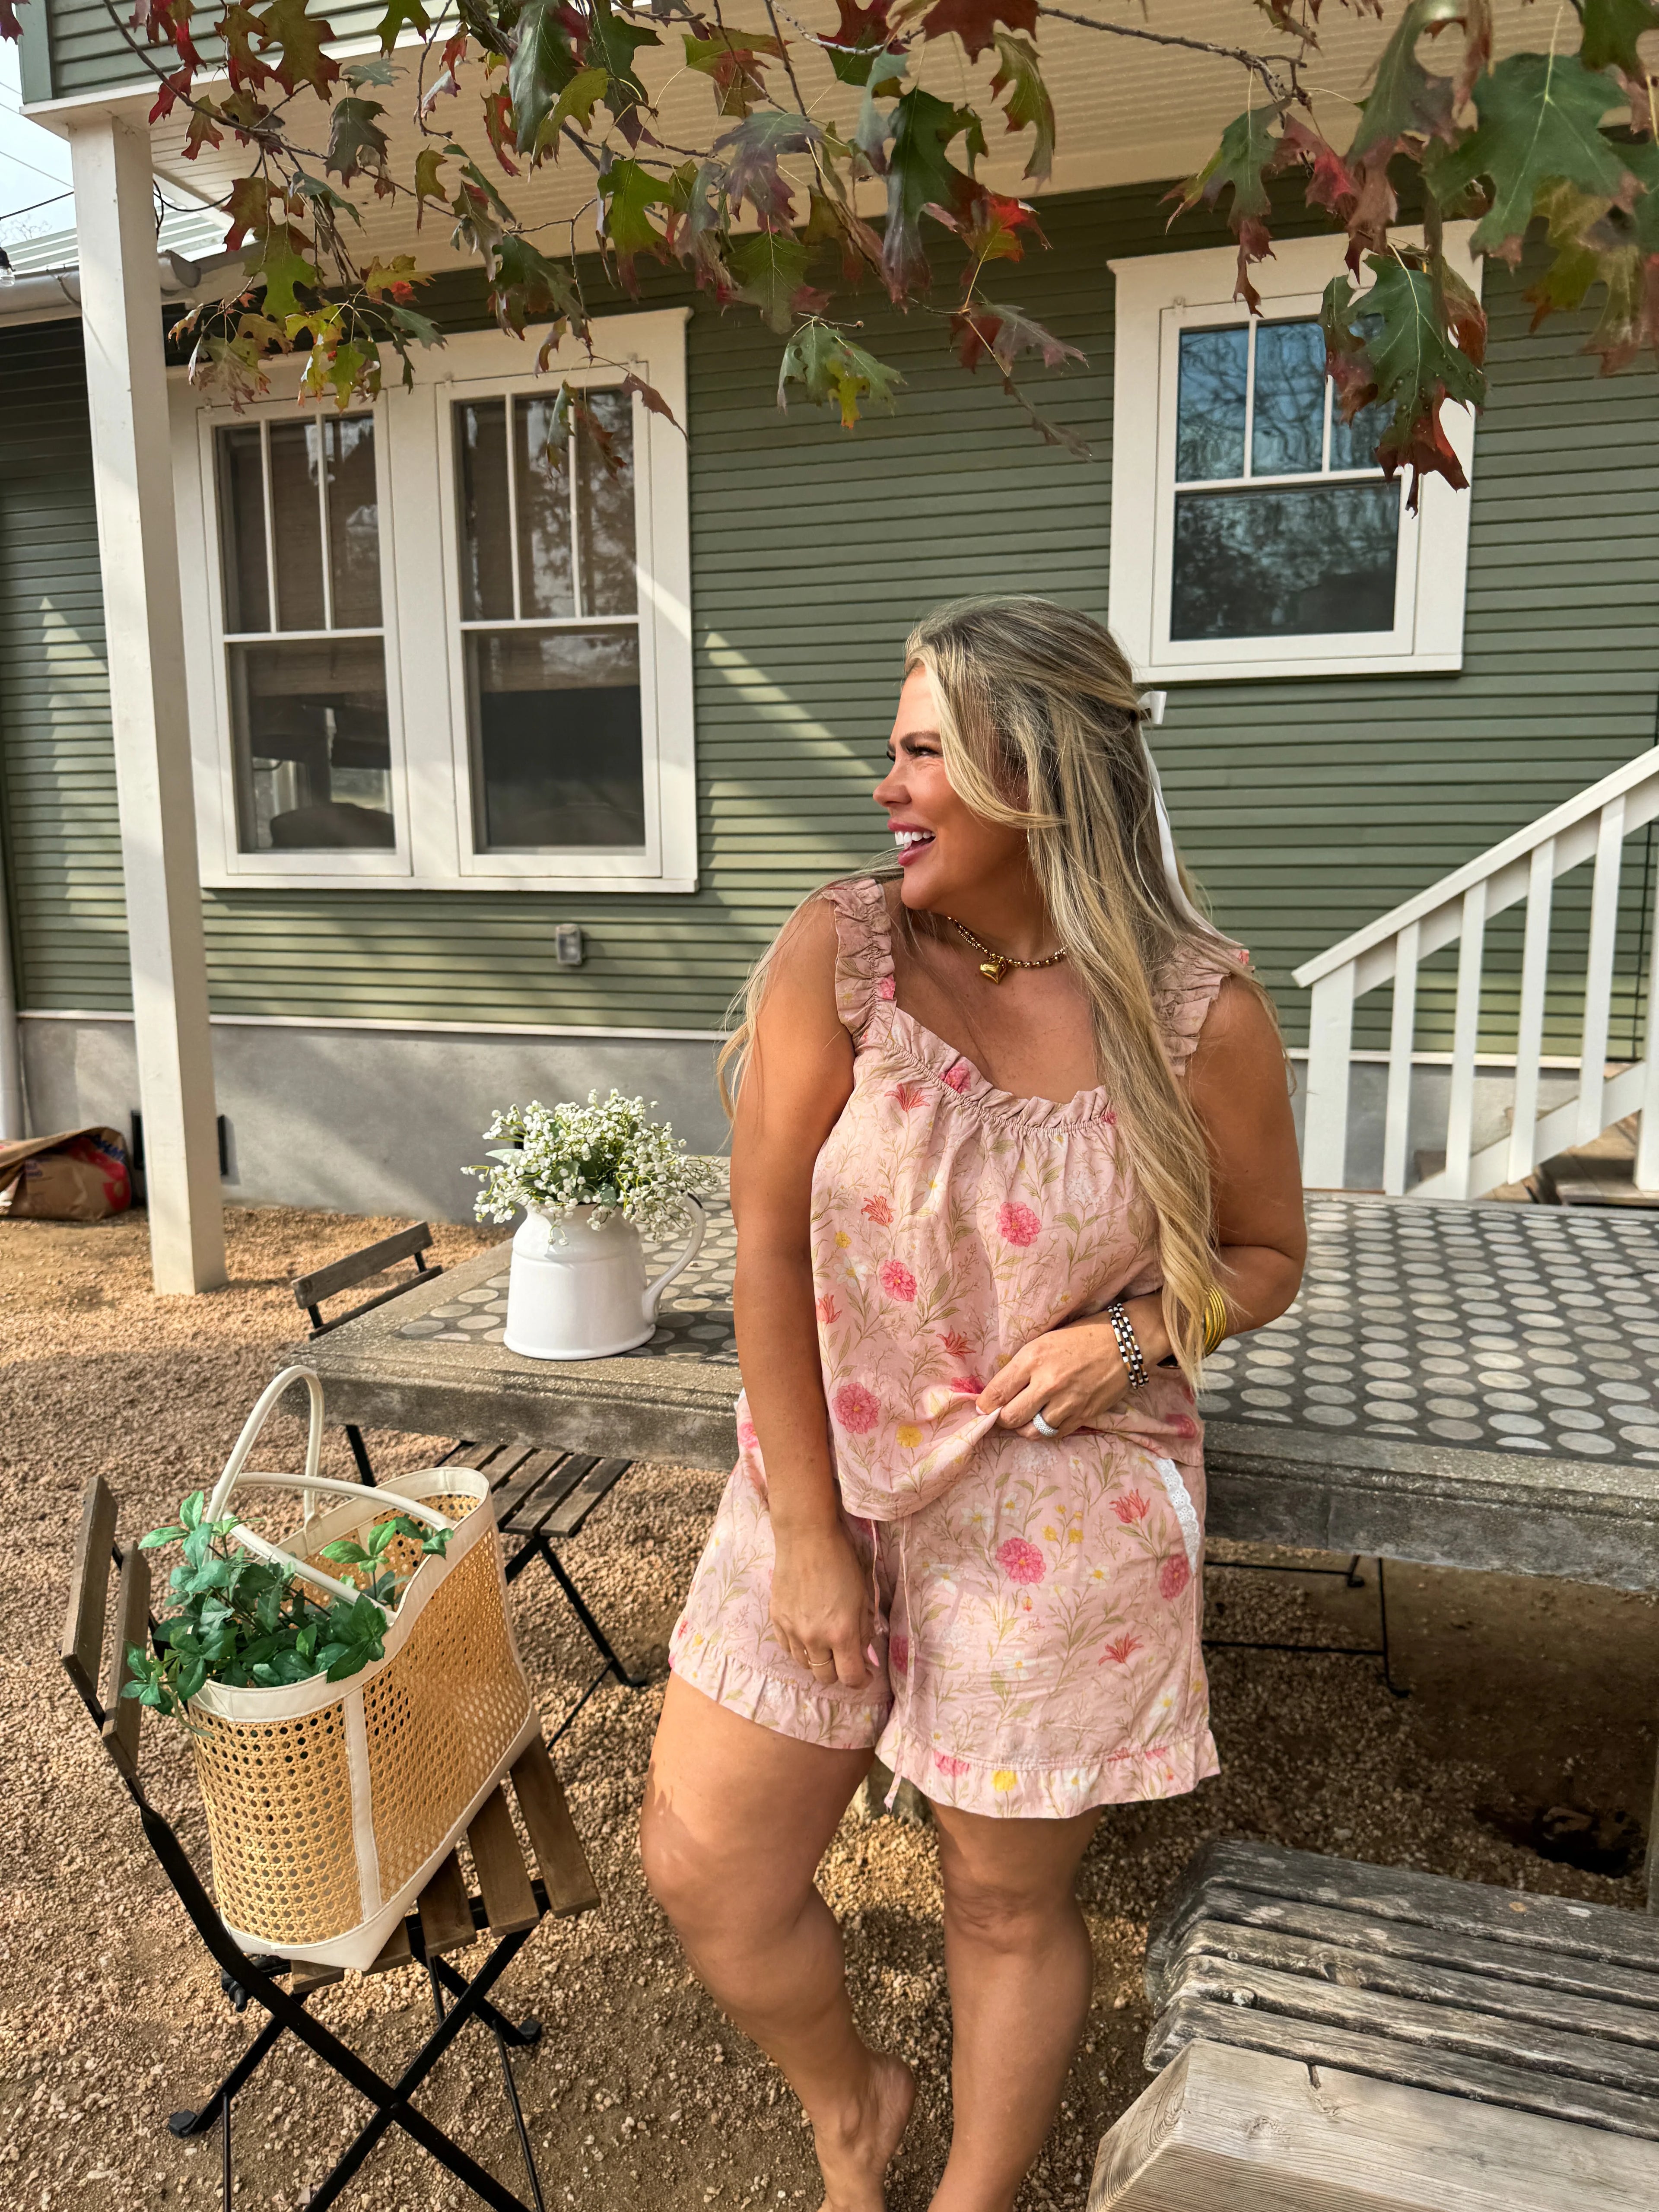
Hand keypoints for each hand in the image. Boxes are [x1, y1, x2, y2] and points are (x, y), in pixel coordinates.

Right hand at [769, 1518, 873, 1687]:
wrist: (806, 1537)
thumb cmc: (842, 1560)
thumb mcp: (863, 1596)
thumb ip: (863, 1629)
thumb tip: (862, 1652)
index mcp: (841, 1633)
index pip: (850, 1677)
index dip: (861, 1681)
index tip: (866, 1673)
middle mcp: (814, 1638)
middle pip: (825, 1677)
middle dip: (839, 1672)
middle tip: (845, 1658)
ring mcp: (792, 1630)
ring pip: (804, 1665)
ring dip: (818, 1661)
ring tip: (825, 1645)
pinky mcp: (776, 1619)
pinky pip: (787, 1648)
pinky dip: (799, 1648)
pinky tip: (806, 1635)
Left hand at [976, 1296, 1169, 1440]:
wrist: (1125, 1342)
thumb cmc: (1081, 1336)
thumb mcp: (1044, 1342)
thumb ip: (1021, 1367)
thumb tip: (999, 1392)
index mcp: (1033, 1358)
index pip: (997, 1392)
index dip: (984, 1405)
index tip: (982, 1408)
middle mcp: (1047, 1383)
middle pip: (1009, 1417)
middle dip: (1001, 1419)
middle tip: (1002, 1414)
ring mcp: (1066, 1403)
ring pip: (1031, 1432)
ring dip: (1023, 1428)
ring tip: (1024, 1419)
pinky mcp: (1083, 1416)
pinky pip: (1054, 1435)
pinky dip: (1046, 1431)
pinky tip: (1045, 1420)